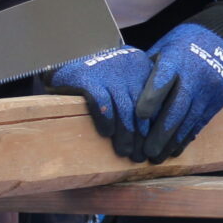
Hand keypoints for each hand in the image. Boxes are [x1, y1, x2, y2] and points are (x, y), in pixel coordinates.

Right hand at [47, 45, 152, 161]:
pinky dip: (105, 120)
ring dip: (125, 134)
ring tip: (125, 152)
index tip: (154, 147)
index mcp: (144, 67)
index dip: (156, 128)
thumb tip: (157, 138)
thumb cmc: (102, 83)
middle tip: (139, 156)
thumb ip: (142, 104)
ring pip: (124, 108)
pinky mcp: (88, 77)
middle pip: (141, 107)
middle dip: (141, 136)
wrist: (65, 66)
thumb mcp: (126, 87)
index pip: (157, 102)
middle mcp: (131, 65)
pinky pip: (101, 103)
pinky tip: (106, 133)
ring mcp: (109, 69)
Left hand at [133, 22, 222, 162]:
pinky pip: (201, 122)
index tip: (138, 116)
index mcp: (176, 59)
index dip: (151, 98)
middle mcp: (195, 75)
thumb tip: (124, 94)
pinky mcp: (219, 100)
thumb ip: (147, 72)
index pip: (162, 80)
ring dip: (172, 142)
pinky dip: (186, 137)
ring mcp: (210, 89)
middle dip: (161, 132)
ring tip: (158, 157)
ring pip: (189, 120)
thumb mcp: (163, 49)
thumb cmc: (182, 45)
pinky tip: (174, 149)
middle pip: (177, 108)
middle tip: (146, 152)